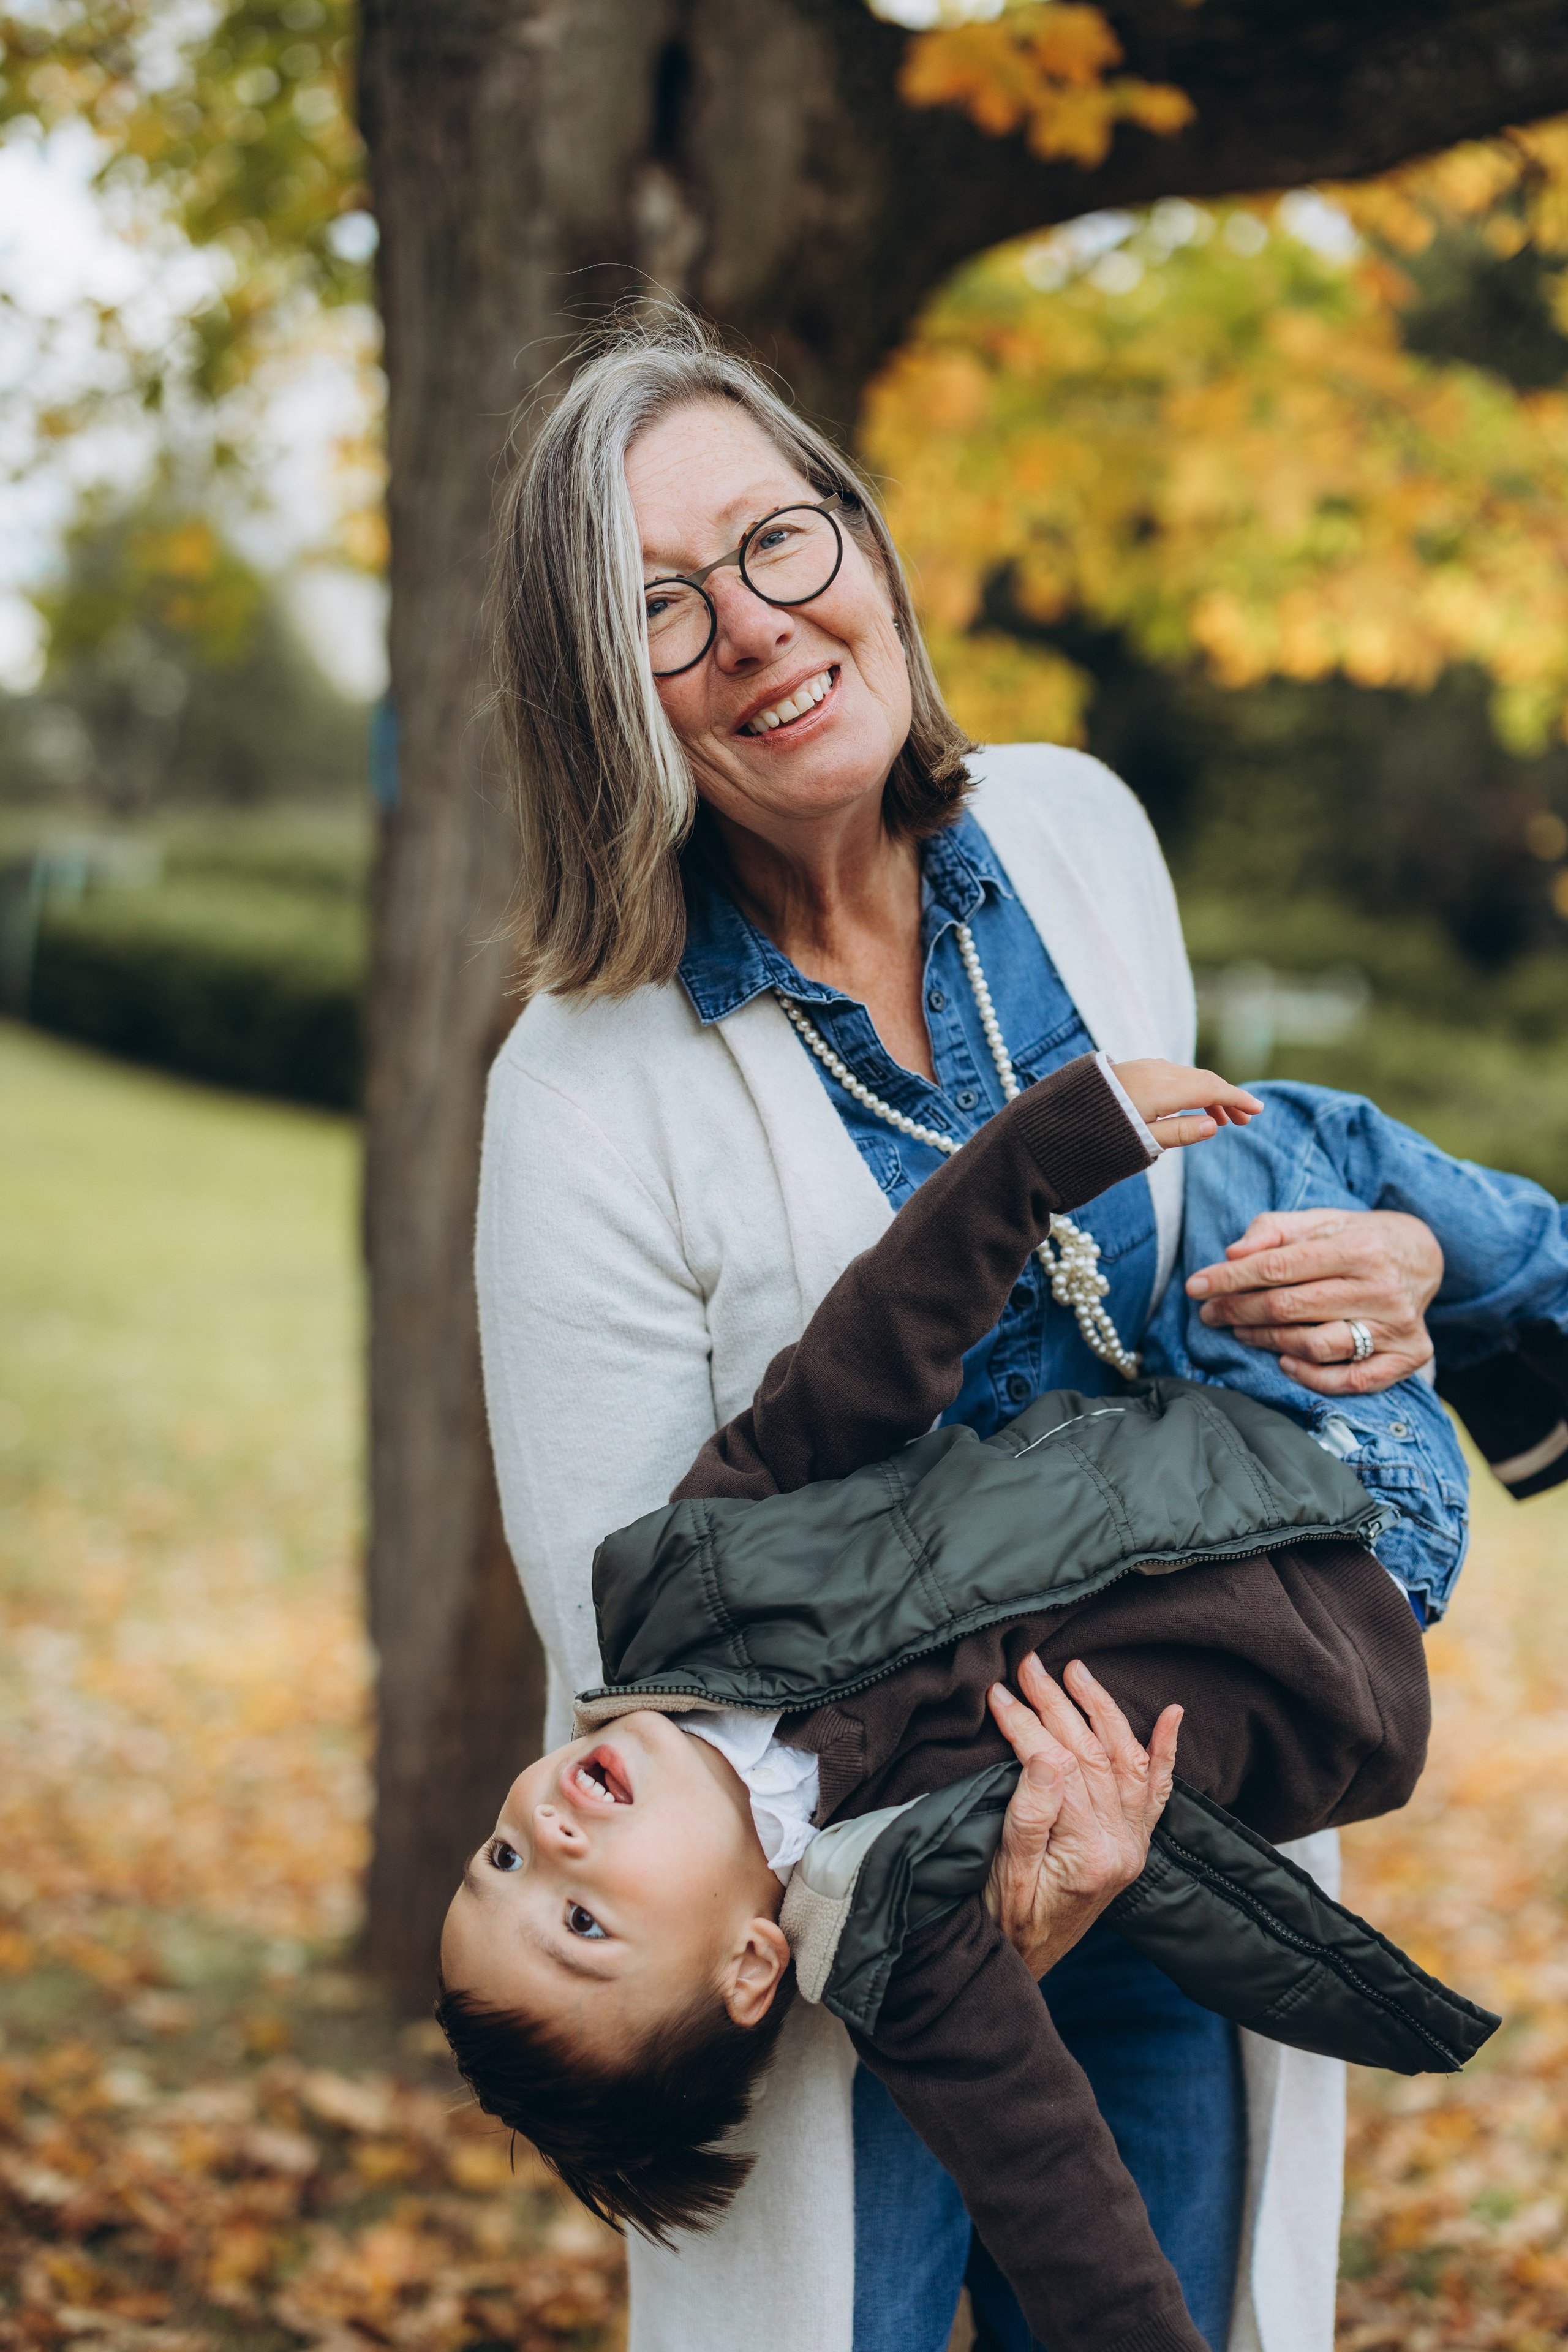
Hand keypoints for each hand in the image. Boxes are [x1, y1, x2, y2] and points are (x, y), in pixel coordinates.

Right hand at [983, 1655, 1180, 1979]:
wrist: (1025, 1962)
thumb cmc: (1005, 1919)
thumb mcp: (1004, 1870)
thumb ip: (1029, 1812)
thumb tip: (1046, 1754)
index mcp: (1090, 1855)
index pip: (1059, 1767)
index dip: (1026, 1725)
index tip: (999, 1694)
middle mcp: (1123, 1847)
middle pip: (1092, 1755)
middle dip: (1057, 1704)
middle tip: (1028, 1665)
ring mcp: (1134, 1844)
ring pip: (1124, 1759)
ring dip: (1101, 1709)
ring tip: (1075, 1671)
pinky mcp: (1134, 1843)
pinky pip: (1155, 1791)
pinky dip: (1164, 1751)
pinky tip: (1171, 1715)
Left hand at [1110, 1058, 1263, 1150]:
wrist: (1054, 1120)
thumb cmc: (1096, 1136)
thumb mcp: (1141, 1141)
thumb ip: (1178, 1133)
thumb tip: (1214, 1126)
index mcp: (1162, 1089)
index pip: (1211, 1090)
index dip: (1237, 1099)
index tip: (1258, 1110)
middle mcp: (1156, 1072)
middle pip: (1202, 1081)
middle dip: (1227, 1098)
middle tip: (1245, 1121)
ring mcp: (1143, 1068)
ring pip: (1187, 1077)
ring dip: (1208, 1095)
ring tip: (1221, 1120)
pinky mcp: (1133, 1070)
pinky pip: (1172, 1075)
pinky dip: (1189, 1089)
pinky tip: (1191, 1106)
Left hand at [1185, 1206, 1442, 1393]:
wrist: (1422, 1256)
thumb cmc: (1357, 1238)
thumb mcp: (1319, 1221)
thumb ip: (1274, 1229)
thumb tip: (1232, 1252)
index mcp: (1358, 1248)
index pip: (1278, 1266)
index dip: (1230, 1278)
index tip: (1196, 1286)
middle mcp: (1381, 1288)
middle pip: (1291, 1308)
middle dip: (1239, 1311)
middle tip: (1210, 1313)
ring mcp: (1397, 1326)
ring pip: (1315, 1346)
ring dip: (1267, 1342)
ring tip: (1242, 1332)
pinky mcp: (1408, 1356)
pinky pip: (1352, 1380)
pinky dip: (1312, 1377)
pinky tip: (1283, 1362)